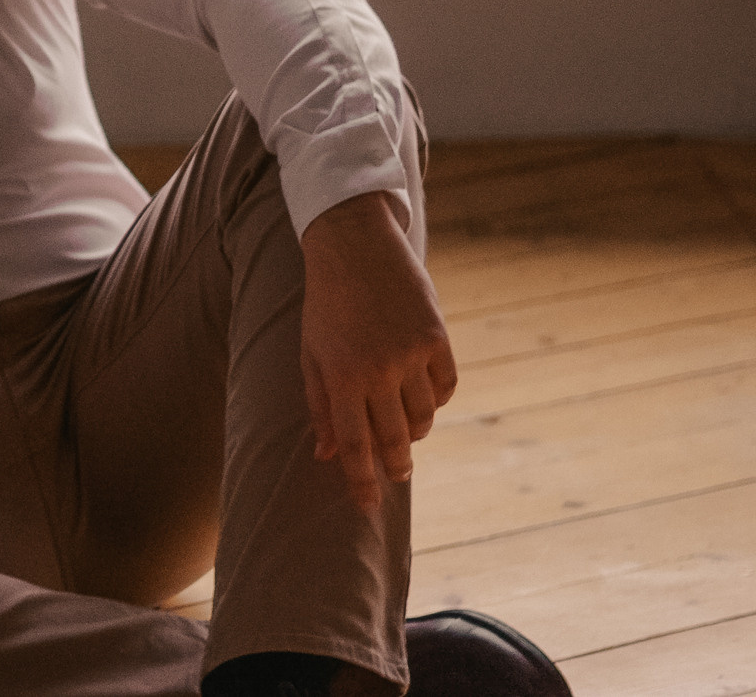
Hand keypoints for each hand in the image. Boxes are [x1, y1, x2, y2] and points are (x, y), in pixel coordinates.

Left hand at [299, 190, 456, 513]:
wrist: (354, 247)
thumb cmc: (324, 305)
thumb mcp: (310, 353)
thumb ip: (319, 406)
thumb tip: (326, 456)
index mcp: (341, 377)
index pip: (354, 446)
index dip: (361, 481)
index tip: (366, 507)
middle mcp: (379, 370)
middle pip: (395, 440)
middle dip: (395, 466)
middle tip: (396, 476)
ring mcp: (412, 354)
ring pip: (423, 417)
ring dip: (413, 431)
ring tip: (401, 426)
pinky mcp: (438, 338)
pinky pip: (445, 388)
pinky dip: (435, 400)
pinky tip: (422, 396)